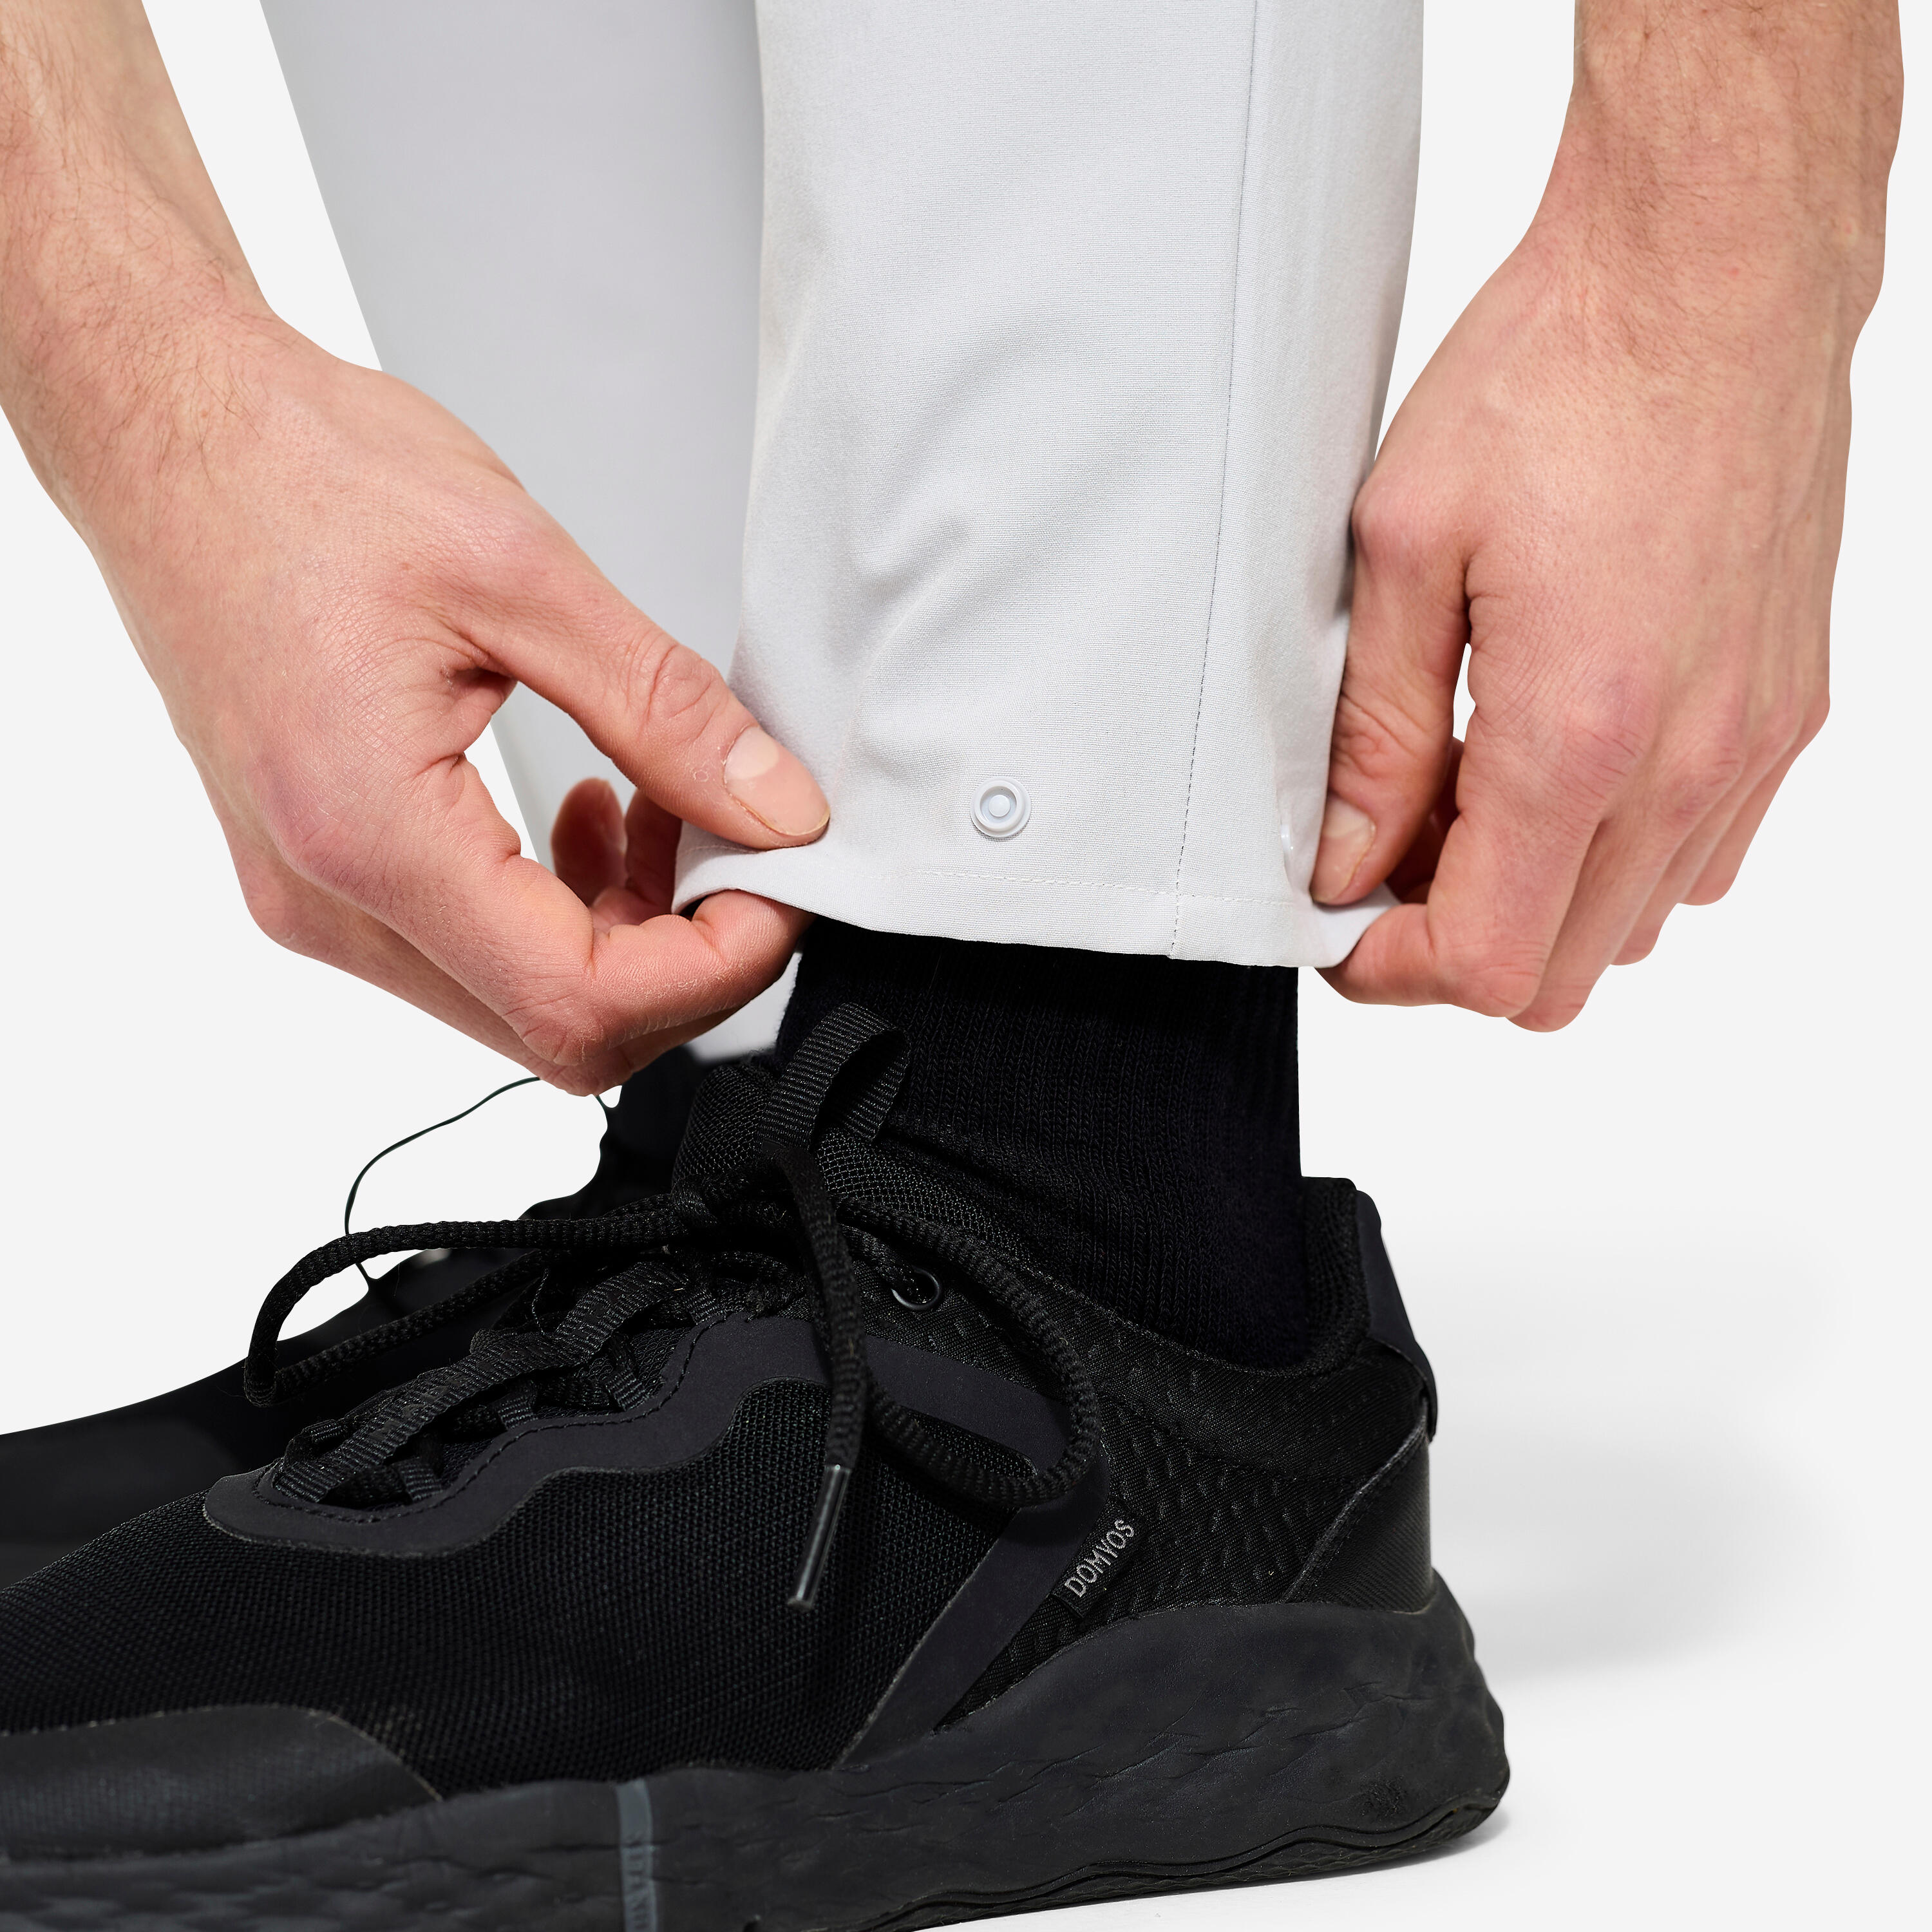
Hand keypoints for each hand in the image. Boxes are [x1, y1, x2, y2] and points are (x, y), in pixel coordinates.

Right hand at [102, 334, 825, 1090]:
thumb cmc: (301, 476)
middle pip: (558, 1031)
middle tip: (739, 843)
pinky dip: (560, 907)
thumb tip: (779, 811)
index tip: (783, 884)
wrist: (173, 434)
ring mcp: (316, 899)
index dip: (714, 967)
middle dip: (683, 958)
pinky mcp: (322, 874)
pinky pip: (470, 952)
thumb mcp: (521, 573)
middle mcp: (328, 900)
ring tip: (658, 803)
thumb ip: (663, 712)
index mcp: (370, 835)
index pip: (579, 1002)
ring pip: (520, 1003)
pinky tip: (589, 813)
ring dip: (624, 931)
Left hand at [1311, 0, 1898, 1029]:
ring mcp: (1753, 743)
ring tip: (1465, 790)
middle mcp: (1689, 761)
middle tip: (1388, 854)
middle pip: (1560, 976)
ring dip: (1535, 898)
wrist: (1711, 270)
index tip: (1339, 923)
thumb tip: (1347, 859)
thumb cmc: (1561, 376)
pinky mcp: (1787, 710)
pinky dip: (1615, 851)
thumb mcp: (1402, 550)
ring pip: (1632, 926)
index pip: (1487, 962)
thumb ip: (1373, 736)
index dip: (1392, 971)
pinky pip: (1701, 854)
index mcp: (1579, 732)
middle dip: (1455, 944)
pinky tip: (1554, 758)